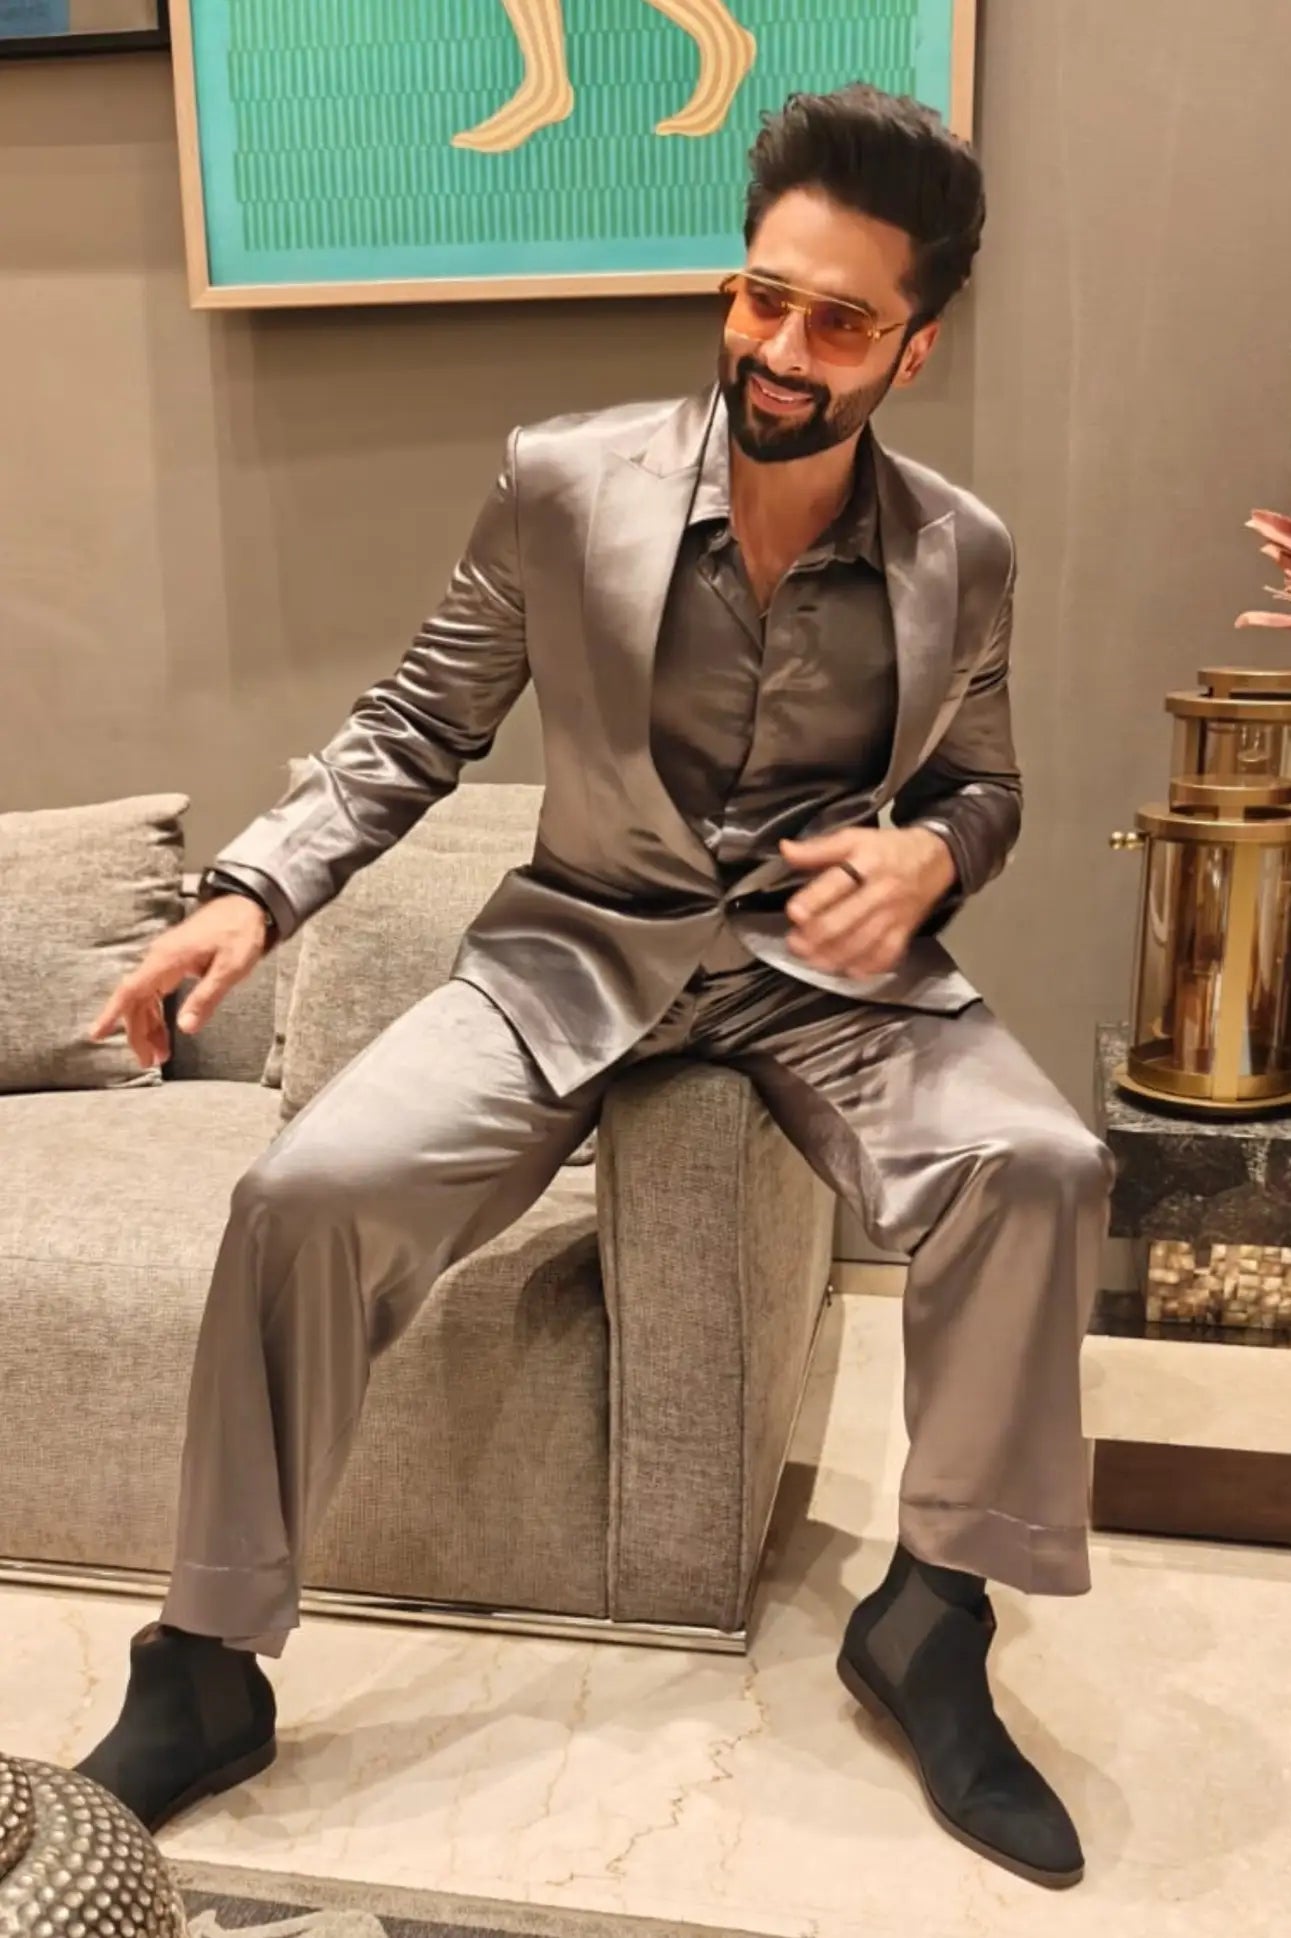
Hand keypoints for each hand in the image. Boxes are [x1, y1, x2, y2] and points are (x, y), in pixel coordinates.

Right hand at [88, 895, 271, 1070]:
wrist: (247, 905)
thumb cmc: (240, 933)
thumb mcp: (230, 969)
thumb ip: (206, 998)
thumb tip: (186, 1028)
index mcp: (167, 960)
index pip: (131, 991)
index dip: (112, 1014)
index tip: (96, 1033)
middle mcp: (158, 959)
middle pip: (136, 1000)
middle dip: (137, 1033)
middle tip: (149, 1062)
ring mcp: (163, 960)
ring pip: (145, 998)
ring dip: (148, 1027)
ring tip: (160, 1055)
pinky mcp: (172, 962)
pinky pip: (156, 992)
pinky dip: (158, 1014)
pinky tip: (164, 1032)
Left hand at [780, 826, 957, 977]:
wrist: (936, 859)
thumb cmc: (887, 849)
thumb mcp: (854, 838)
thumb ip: (817, 848)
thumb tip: (785, 850)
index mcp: (866, 862)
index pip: (837, 884)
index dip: (812, 901)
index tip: (793, 913)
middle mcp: (881, 891)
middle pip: (846, 921)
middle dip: (815, 937)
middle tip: (795, 943)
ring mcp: (894, 915)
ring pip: (862, 944)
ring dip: (833, 957)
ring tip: (812, 960)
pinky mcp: (905, 932)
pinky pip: (886, 955)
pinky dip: (866, 967)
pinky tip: (847, 970)